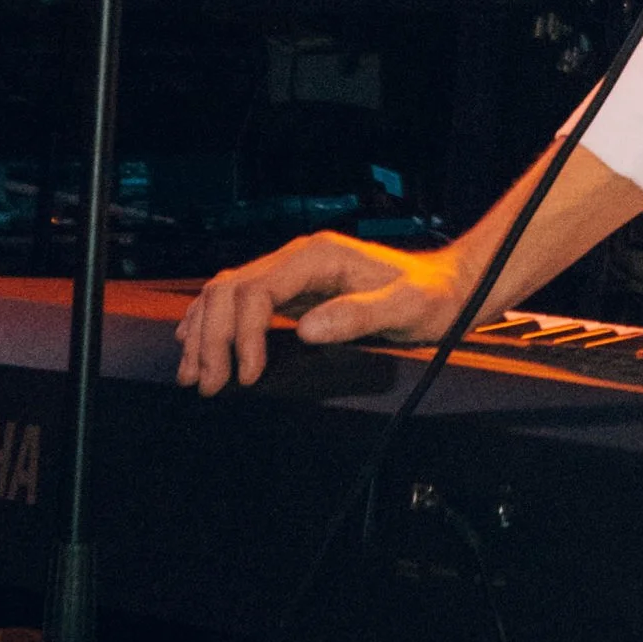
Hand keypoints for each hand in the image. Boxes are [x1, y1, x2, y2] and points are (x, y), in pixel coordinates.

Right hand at [176, 232, 473, 396]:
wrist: (447, 287)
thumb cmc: (430, 297)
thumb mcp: (405, 307)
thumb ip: (357, 315)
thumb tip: (307, 329)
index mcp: (318, 256)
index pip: (257, 291)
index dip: (243, 334)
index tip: (248, 376)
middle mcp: (298, 258)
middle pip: (230, 290)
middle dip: (212, 338)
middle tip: (208, 385)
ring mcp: (292, 273)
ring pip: (227, 293)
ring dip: (205, 332)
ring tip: (194, 375)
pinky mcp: (293, 290)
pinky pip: (240, 301)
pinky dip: (214, 324)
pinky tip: (200, 347)